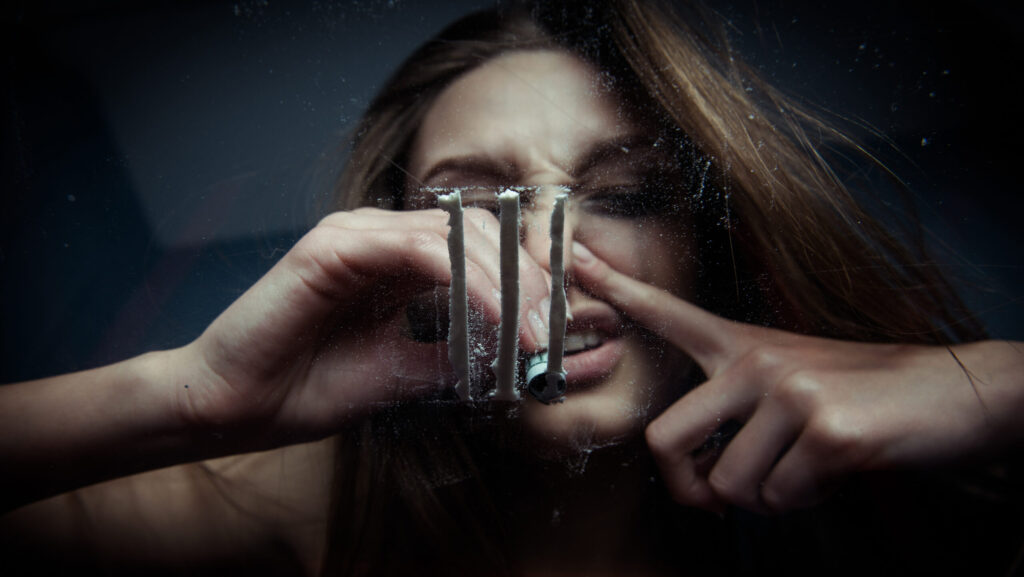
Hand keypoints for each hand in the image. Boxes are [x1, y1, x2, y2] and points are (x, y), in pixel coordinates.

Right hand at [175, 207, 551, 444]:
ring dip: (506, 283)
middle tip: (553, 334)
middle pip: (480, 233)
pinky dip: (466, 281)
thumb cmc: (307, 389)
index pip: (480, 249)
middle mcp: (380, 237)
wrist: (234, 408)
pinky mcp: (334, 245)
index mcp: (396, 261)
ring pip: (458, 234)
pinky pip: (419, 247)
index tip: (557, 327)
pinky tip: (493, 317)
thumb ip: (455, 353)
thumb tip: (516, 356)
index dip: (525, 281)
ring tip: (535, 333)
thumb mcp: (403, 371)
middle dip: (527, 282)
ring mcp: (357, 234)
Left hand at [570, 241, 1005, 513]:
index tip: (572, 256)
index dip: (615, 287)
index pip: (667, 312)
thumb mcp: (793, 383)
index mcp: (743, 346)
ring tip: (803, 471)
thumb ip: (738, 413)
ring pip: (728, 484)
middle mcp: (756, 361)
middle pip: (666, 441)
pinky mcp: (824, 428)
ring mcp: (789, 391)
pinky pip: (779, 497)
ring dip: (765, 497)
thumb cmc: (864, 397)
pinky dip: (802, 502)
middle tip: (720, 496)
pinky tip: (831, 473)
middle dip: (688, 488)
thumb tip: (699, 478)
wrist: (953, 393)